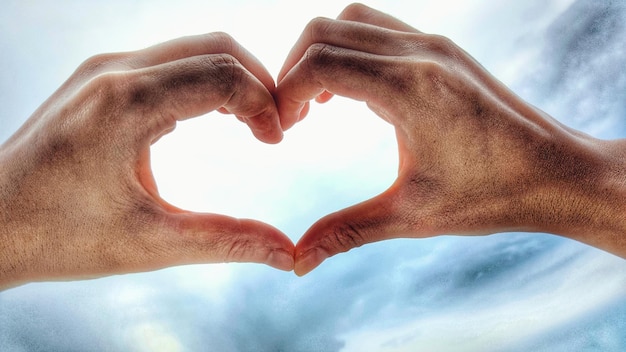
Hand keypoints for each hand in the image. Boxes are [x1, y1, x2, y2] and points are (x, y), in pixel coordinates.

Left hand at [0, 33, 293, 288]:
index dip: (264, 104)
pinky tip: (214, 116)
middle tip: (276, 125)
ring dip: (232, 78)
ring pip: (192, 48)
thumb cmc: (55, 236)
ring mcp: (102, 70)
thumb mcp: (150, 244)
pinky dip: (203, 80)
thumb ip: (226, 241)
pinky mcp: (98, 79)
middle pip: (214, 47)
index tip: (277, 140)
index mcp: (124, 104)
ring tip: (252, 122)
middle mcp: (112, 72)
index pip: (222, 74)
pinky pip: (167, 62)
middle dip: (257, 82)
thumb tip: (287, 254)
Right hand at [276, 4, 625, 275]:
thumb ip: (348, 231)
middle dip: (293, 71)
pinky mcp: (443, 50)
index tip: (279, 129)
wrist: (557, 174)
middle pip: (326, 31)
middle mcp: (422, 53)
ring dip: (321, 55)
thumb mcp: (414, 216)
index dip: (284, 93)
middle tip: (290, 118)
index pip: (320, 63)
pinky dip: (351, 50)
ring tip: (315, 104)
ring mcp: (435, 46)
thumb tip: (299, 261)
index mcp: (412, 89)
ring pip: (352, 21)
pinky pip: (380, 30)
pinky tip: (351, 94)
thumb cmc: (494, 195)